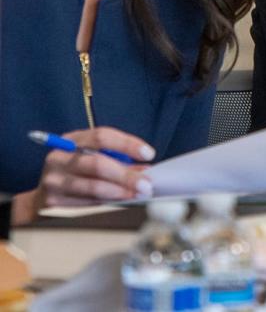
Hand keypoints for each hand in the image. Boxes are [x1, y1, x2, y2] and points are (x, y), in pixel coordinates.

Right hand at [14, 127, 154, 223]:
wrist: (43, 194)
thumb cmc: (75, 170)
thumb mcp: (91, 155)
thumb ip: (117, 158)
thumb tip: (145, 168)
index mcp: (70, 140)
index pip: (102, 136)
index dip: (127, 144)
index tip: (149, 154)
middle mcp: (59, 158)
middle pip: (97, 164)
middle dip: (126, 174)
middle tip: (146, 182)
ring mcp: (54, 180)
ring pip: (93, 186)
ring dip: (120, 191)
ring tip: (138, 193)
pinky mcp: (54, 200)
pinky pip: (87, 202)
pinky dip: (108, 200)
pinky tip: (122, 199)